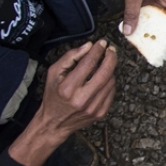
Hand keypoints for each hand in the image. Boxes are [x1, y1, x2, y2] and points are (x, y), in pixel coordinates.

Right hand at [8, 40, 117, 165]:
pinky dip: (110, 82)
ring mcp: (93, 108)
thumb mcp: (54, 73)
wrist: (55, 123)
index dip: (97, 50)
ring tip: (105, 64)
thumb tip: (89, 46)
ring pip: (110, 82)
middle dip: (110, 57)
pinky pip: (112, 92)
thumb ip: (70, 57)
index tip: (101, 43)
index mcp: (67, 88)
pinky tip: (103, 78)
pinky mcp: (100, 113)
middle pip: (105, 73)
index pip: (88, 64)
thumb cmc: (53, 95)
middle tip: (111, 49)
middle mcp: (81, 99)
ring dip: (110, 70)